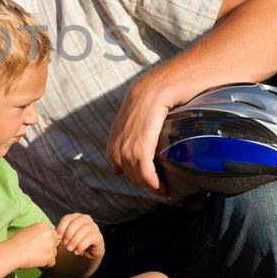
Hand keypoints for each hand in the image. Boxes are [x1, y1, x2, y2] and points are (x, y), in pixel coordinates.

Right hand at [5, 223, 59, 269]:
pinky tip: (37, 261)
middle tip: (37, 251)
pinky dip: (46, 264)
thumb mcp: (29, 230)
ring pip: (54, 253)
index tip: (40, 244)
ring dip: (47, 256)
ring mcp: (50, 246)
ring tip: (35, 256)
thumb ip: (40, 233)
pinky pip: (52, 262)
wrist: (12, 252)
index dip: (47, 240)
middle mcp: (49, 234)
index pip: (53, 234)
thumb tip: (46, 238)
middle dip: (49, 248)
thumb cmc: (16, 242)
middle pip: (55, 243)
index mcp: (43, 226)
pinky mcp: (49, 257)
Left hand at [55, 213, 103, 263]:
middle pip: (76, 223)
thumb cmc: (72, 242)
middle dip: (68, 234)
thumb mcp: (64, 237)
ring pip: (84, 230)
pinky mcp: (99, 237)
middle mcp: (86, 219)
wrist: (84, 252)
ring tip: (70, 249)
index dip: (61, 227)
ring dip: (75, 240)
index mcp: (77, 217)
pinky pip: (90, 238)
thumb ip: (58, 233)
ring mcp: (94, 227)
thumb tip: (51, 231)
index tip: (58, 237)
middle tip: (64, 244)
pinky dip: (82, 245)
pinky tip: (77, 252)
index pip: (68, 218)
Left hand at [106, 70, 181, 192]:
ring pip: (137, 176)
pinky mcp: (141, 147)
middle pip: (129, 173)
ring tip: (162, 190)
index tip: (147, 179)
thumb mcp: (132, 117)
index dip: (133, 174)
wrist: (156, 86)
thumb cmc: (150, 99)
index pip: (117, 164)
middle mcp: (118, 144)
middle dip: (143, 183)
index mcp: (114, 137)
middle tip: (158, 187)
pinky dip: (153, 183)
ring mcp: (128, 146)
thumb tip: (120, 158)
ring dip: (150, 186)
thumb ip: (126, 135)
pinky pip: (145, 173)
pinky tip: (161, 188)